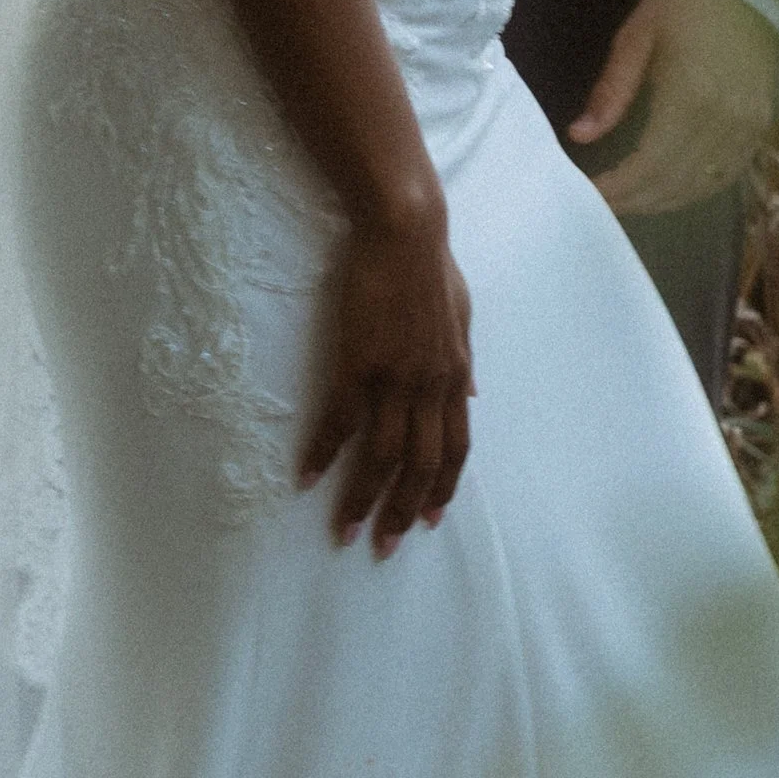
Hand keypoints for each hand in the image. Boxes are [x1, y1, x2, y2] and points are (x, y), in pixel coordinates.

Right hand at [299, 205, 473, 558]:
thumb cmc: (431, 266)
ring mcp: (394, 377)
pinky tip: (306, 477)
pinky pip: (340, 422)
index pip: (455, 448)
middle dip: (403, 511)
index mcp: (454, 376)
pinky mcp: (357, 363)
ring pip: (381, 456)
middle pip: (419, 465)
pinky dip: (323, 453)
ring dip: (363, 498)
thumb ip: (464, 362)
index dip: (442, 488)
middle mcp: (430, 386)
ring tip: (345, 530)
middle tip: (384, 547)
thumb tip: (472, 397)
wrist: (405, 230)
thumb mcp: (463, 316)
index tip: (429, 521)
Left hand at [570, 0, 778, 217]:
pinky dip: (697, 190)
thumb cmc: (682, 6)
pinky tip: (672, 191)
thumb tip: (580, 135)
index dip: (618, 188)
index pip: (648, 165)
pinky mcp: (761, 127)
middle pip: (674, 183)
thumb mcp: (636, 38)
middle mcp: (722, 121)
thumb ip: (611, 91)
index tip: (590, 194)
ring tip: (632, 202)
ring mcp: (747, 128)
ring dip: (664, 202)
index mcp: (688, 98)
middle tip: (605, 206)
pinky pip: (729, 175)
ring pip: (702, 186)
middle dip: (636, 201)